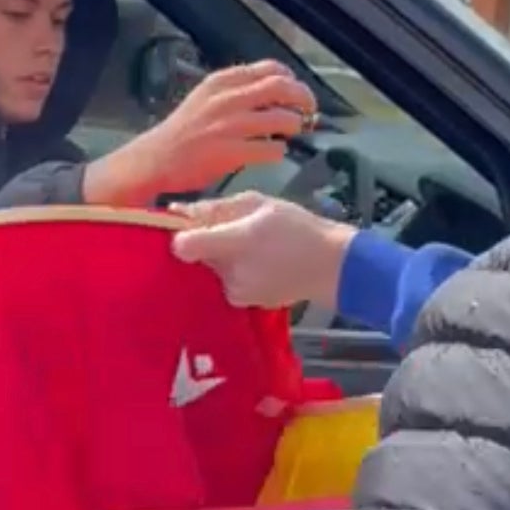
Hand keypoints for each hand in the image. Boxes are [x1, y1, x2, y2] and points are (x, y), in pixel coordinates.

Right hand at [136, 61, 316, 196]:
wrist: (154, 159)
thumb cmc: (183, 132)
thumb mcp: (206, 98)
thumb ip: (236, 92)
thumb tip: (274, 94)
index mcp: (223, 81)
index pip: (272, 68)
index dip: (292, 80)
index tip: (297, 91)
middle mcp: (228, 98)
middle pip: (283, 88)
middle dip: (304, 99)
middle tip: (309, 112)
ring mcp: (230, 126)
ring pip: (283, 119)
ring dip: (294, 127)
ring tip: (290, 134)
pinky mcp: (231, 153)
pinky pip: (272, 150)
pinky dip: (279, 151)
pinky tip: (272, 154)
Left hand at [173, 191, 356, 309]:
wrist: (332, 266)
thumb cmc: (297, 228)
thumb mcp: (259, 204)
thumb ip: (217, 208)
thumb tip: (177, 210)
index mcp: (233, 244)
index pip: (182, 246)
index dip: (182, 233)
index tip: (193, 224)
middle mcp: (229, 275)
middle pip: (197, 256)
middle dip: (209, 242)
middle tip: (237, 230)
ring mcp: (236, 294)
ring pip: (212, 269)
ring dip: (223, 258)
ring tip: (253, 247)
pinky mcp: (244, 304)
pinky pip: (227, 282)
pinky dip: (236, 273)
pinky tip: (259, 264)